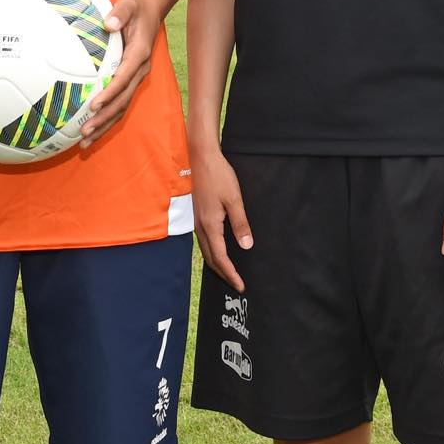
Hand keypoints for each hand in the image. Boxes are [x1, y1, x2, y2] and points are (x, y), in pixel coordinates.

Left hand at [79, 0, 164, 145]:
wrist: (151, 11)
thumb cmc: (135, 8)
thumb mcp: (128, 4)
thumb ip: (120, 12)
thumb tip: (108, 23)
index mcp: (139, 54)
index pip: (124, 78)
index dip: (110, 93)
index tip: (93, 105)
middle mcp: (140, 70)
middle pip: (123, 100)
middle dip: (104, 117)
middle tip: (85, 131)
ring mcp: (136, 77)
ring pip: (122, 107)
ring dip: (105, 124)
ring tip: (86, 141)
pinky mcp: (131, 80)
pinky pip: (120, 103)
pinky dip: (107, 118)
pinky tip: (93, 129)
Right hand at [191, 142, 252, 290]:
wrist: (200, 157)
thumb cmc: (218, 176)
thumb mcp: (234, 199)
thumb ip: (240, 224)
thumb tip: (246, 246)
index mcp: (210, 225)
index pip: (221, 258)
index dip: (231, 274)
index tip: (241, 286)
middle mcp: (200, 227)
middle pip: (210, 259)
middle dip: (223, 274)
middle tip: (236, 284)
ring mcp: (196, 221)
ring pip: (205, 251)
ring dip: (217, 265)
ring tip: (228, 273)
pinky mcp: (197, 215)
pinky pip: (203, 241)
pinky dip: (212, 253)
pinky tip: (218, 250)